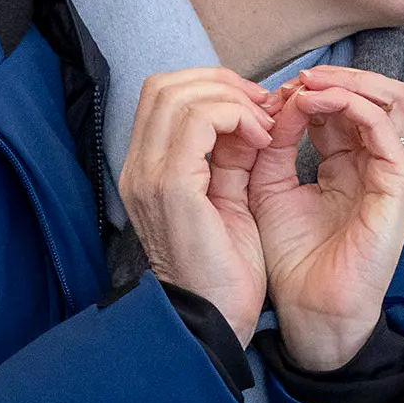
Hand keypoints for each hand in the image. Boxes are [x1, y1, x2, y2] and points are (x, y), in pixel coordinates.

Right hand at [119, 68, 272, 343]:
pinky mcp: (172, 187)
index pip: (164, 94)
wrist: (214, 319)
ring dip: (232, 99)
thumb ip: (231, 157)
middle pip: (166, 84)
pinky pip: (198, 121)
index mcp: (148, 169)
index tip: (257, 107)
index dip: (214, 87)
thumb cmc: (224, 267)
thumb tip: (250, 116)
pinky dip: (235, 117)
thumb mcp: (228, 198)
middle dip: (223, 83)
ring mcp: (149, 176)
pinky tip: (262, 140)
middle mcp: (138, 167)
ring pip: (179, 94)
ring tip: (265, 126)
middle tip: (263, 107)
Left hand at [248, 66, 403, 371]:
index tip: (269, 93)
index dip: (310, 90)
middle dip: (337, 76)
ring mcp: (395, 174)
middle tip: (296, 79)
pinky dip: (351, 105)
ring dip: (349, 82)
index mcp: (352, 163)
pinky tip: (314, 104)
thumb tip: (274, 101)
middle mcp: (379, 163)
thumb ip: (273, 144)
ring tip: (308, 85)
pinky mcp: (400, 187)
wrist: (311, 310)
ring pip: (394, 99)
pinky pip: (385, 129)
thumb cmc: (293, 260)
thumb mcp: (271, 187)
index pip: (345, 104)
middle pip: (379, 94)